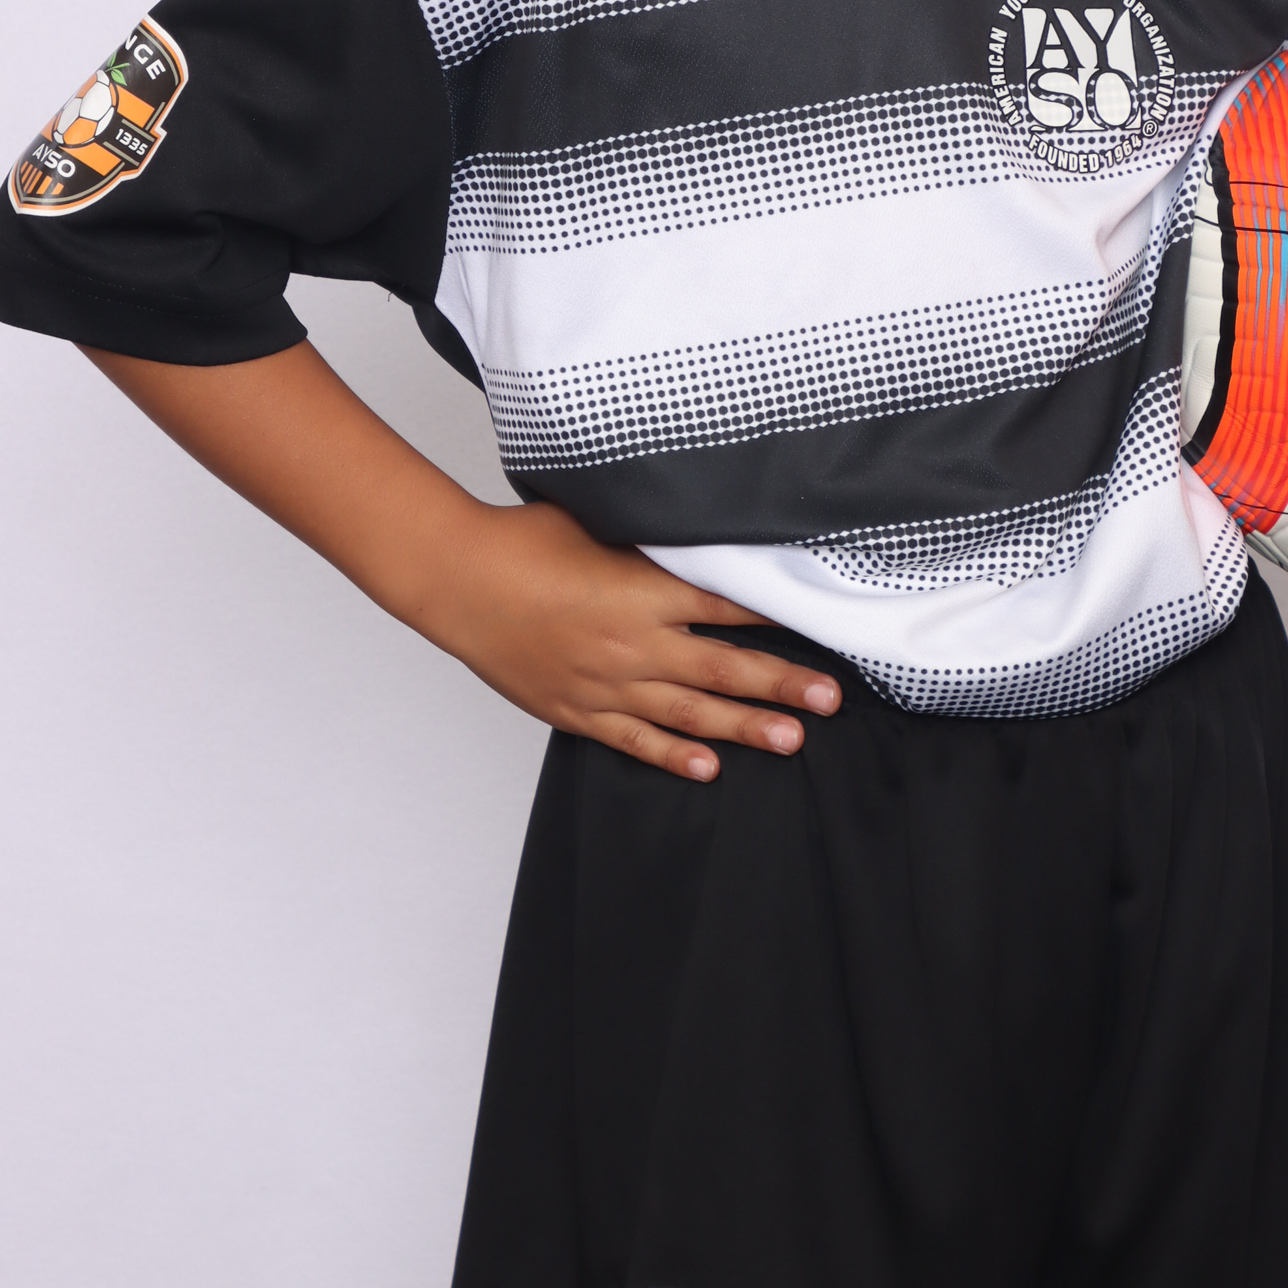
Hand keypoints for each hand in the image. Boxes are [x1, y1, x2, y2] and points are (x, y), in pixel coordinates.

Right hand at [79, 342, 840, 783]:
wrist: (457, 578)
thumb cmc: (524, 537)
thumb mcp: (601, 520)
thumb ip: (653, 534)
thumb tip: (701, 522)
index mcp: (644, 590)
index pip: (729, 606)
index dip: (780, 620)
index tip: (824, 629)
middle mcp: (634, 643)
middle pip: (724, 670)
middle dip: (782, 686)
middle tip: (830, 699)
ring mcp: (606, 683)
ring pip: (689, 714)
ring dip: (743, 729)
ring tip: (790, 741)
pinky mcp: (577, 709)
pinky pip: (634, 738)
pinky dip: (672, 755)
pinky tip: (707, 768)